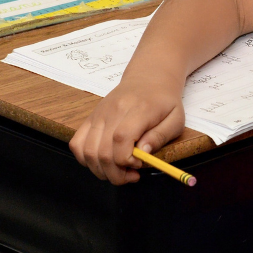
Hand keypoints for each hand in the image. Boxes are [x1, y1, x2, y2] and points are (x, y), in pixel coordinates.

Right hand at [69, 75, 186, 184]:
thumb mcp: (176, 119)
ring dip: (101, 170)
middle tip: (132, 174)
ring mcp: (98, 115)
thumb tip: (142, 153)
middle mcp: (112, 111)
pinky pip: (76, 143)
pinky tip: (102, 161)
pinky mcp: (90, 118)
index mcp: (137, 110)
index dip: (127, 160)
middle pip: (102, 151)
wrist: (147, 79)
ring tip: (118, 170)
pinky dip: (85, 159)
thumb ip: (160, 137)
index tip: (139, 164)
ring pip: (87, 151)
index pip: (121, 139)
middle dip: (116, 173)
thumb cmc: (163, 101)